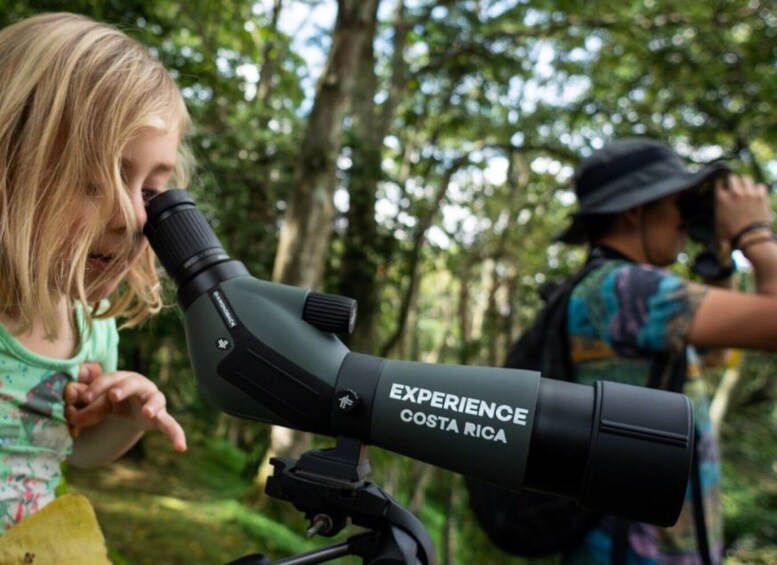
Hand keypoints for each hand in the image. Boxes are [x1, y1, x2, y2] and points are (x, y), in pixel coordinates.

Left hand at [64, 362, 186, 451]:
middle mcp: (141, 386)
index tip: (84, 398)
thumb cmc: (110, 401)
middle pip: (133, 382)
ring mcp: (154, 401)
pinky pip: (171, 425)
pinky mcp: (161, 418)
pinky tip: (181, 448)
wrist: (131, 410)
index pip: (109, 379)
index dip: (97, 387)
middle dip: (123, 388)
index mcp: (123, 378)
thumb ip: (83, 399)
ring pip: (156, 399)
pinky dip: (177, 435)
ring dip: (152, 405)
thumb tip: (71, 392)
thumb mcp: (95, 400)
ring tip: (147, 413)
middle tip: (113, 396)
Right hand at [715, 174, 771, 243]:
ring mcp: (748, 193)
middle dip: (733, 182)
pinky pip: (760, 186)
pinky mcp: (760, 196)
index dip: (720, 185)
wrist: (750, 237)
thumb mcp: (717, 222)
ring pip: (746, 178)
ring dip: (745, 183)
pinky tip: (757, 195)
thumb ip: (718, 208)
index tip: (722, 188)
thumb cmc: (732, 233)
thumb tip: (718, 202)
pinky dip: (758, 190)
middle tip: (734, 188)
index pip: (718, 182)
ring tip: (746, 189)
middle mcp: (734, 193)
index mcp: (721, 199)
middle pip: (732, 177)